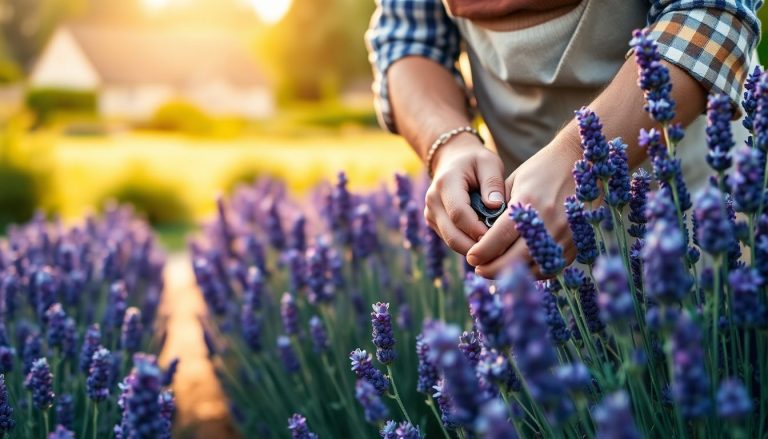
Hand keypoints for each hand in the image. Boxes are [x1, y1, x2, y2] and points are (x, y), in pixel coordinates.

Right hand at [424, 135, 505, 254]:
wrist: (453, 160)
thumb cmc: (475, 161)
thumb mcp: (489, 163)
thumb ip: (493, 183)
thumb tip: (495, 206)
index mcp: (445, 183)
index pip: (459, 214)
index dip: (478, 229)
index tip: (498, 237)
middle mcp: (433, 200)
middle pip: (452, 235)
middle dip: (476, 247)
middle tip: (500, 252)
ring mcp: (430, 213)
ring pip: (451, 242)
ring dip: (473, 249)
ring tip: (495, 248)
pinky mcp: (433, 223)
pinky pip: (451, 240)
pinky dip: (468, 245)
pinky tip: (485, 243)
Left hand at [466, 137, 582, 277]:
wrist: (580, 159)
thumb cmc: (541, 168)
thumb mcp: (514, 182)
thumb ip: (498, 209)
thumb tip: (482, 236)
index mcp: (528, 204)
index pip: (499, 238)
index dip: (482, 252)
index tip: (471, 258)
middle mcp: (548, 222)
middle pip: (515, 259)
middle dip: (493, 268)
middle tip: (479, 268)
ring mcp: (565, 234)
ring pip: (534, 268)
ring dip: (513, 273)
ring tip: (497, 270)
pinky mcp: (576, 242)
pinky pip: (551, 267)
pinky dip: (534, 271)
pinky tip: (521, 267)